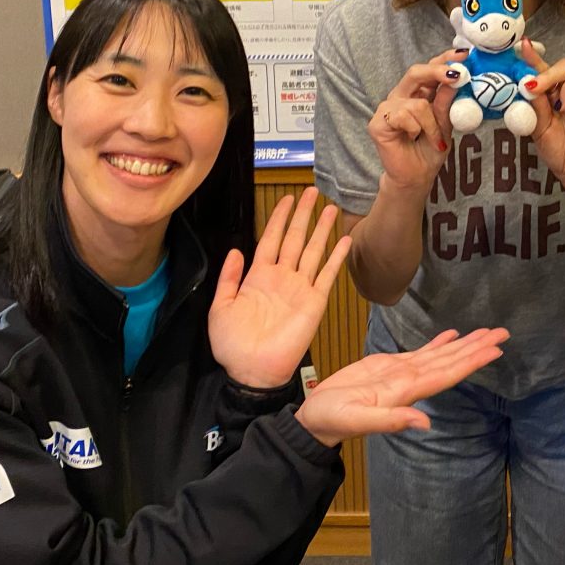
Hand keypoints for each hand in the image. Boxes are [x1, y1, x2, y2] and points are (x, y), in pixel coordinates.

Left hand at [209, 188, 350, 388]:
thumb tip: (236, 249)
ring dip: (322, 230)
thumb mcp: (220, 308)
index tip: (287, 198)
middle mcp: (281, 278)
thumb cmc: (233, 345)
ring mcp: (300, 288)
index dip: (279, 218)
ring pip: (313, 251)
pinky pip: (327, 275)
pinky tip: (344, 241)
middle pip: (294, 238)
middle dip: (302, 215)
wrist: (252, 372)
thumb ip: (228, 278)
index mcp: (258, 277)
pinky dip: (336, 258)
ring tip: (331, 208)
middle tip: (311, 192)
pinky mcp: (314, 302)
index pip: (271, 239)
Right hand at [294, 328, 509, 445]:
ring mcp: (402, 374)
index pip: (447, 374)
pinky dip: (439, 343)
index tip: (495, 350)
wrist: (315, 419)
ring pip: (440, 355)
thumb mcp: (357, 420)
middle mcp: (411, 382)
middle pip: (451, 362)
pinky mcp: (389, 367)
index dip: (472, 362)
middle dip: (477, 348)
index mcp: (407, 392)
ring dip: (464, 344)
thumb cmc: (332, 420)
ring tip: (487, 331)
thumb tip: (425, 424)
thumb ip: (390, 421)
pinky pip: (421, 353)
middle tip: (504, 333)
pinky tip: (452, 335)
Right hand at [368, 50, 462, 192]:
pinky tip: (414, 138)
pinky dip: (417, 129)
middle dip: (437, 72)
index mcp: (418, 93)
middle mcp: (401, 96)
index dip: (444, 59)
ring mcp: (387, 108)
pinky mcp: (377, 123)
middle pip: (415, 72)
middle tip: (456, 76)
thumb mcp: (446, 124)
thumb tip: (457, 78)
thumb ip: (446, 102)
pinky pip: (404, 117)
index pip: (429, 69)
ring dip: (432, 123)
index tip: (464, 54)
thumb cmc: (430, 150)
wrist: (416, 177)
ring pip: (417, 103)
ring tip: (434, 139)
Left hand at [520, 39, 564, 193]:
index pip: (544, 69)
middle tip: (537, 87)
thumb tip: (525, 82)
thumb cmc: (556, 149)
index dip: (533, 57)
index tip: (521, 46)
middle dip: (551, 73)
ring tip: (562, 106)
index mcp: (553, 93)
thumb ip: (535, 105)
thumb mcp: (539, 128)